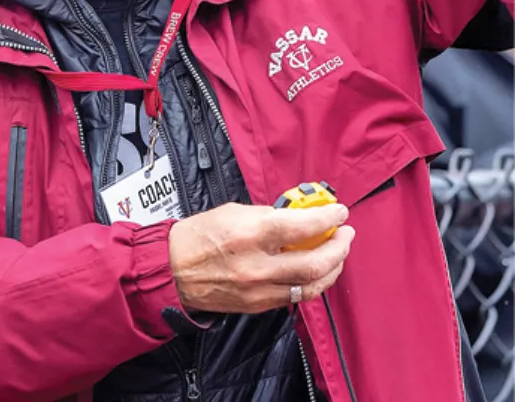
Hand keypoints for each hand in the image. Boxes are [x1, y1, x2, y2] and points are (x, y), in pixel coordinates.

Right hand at [168, 202, 353, 313]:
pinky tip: (315, 271)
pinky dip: (311, 283)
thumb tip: (296, 217)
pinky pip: (295, 296)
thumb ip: (266, 215)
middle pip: (316, 262)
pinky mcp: (258, 305)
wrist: (172, 270)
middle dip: (339, 247)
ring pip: (312, 286)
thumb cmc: (197, 236)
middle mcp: (258, 265)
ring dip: (332, 269)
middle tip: (346, 234)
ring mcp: (259, 289)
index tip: (339, 212)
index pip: (302, 226)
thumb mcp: (232, 212)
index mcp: (250, 234)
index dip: (328, 218)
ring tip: (337, 254)